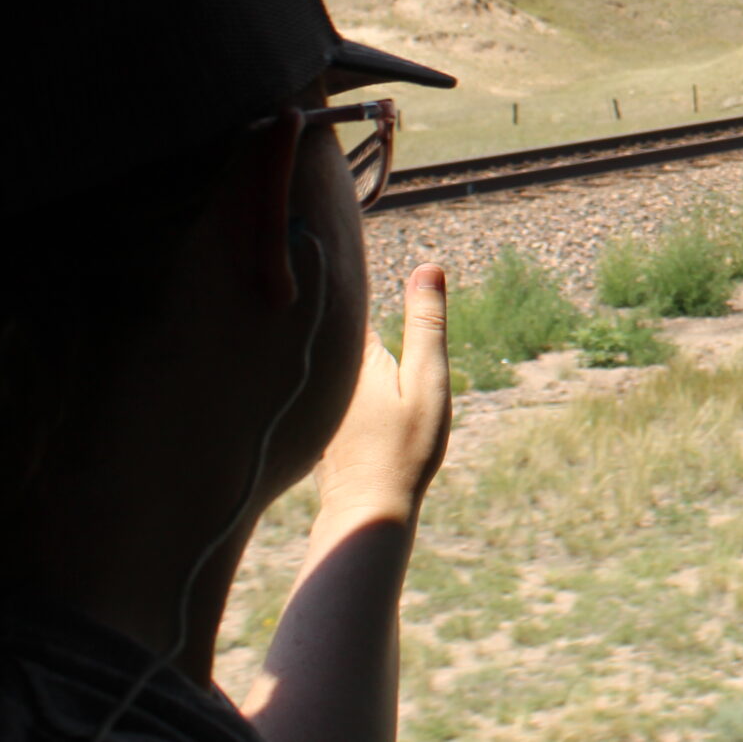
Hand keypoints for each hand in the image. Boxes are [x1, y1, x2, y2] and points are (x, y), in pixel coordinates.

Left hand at [313, 263, 451, 521]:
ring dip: (324, 331)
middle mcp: (323, 369)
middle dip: (329, 294)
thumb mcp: (427, 381)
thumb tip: (428, 267)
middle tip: (320, 245)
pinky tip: (320, 359)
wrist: (366, 510)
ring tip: (318, 291)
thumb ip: (426, 325)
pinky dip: (321, 365)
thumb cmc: (404, 448)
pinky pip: (317, 380)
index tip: (333, 233)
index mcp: (351, 352)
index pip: (344, 295)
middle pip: (326, 321)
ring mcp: (315, 396)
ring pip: (319, 352)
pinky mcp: (314, 419)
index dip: (343, 269)